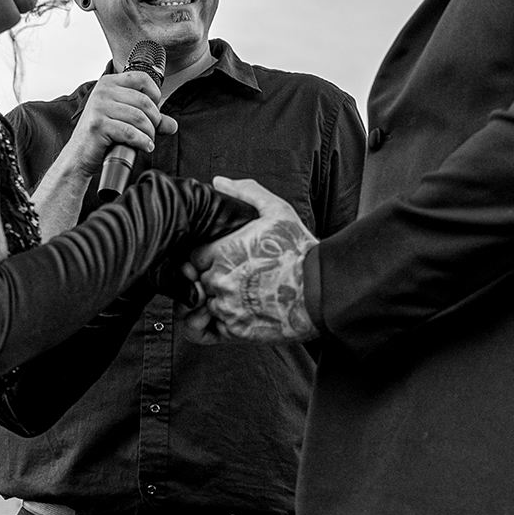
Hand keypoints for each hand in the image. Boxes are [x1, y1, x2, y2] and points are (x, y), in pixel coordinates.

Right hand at [32, 64, 172, 238]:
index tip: (155, 111)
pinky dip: (142, 141)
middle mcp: (103, 91)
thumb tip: (172, 125)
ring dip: (149, 133)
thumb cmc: (100, 137)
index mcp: (108, 83)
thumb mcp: (125, 122)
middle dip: (154, 120)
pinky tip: (145, 147)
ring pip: (139, 117)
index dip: (155, 94)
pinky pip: (130, 132)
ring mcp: (99, 107)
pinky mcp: (98, 124)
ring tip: (148, 141)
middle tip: (152, 132)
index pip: (142, 79)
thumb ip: (149, 120)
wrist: (78, 156)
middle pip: (144, 101)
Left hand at [191, 177, 314, 341]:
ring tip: (226, 296)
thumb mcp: (276, 211)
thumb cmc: (300, 250)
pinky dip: (201, 327)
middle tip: (224, 278)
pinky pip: (200, 332)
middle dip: (204, 279)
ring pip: (196, 306)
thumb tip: (219, 182)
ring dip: (207, 302)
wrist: (322, 290)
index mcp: (222, 252)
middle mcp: (219, 281)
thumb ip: (246, 193)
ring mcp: (225, 308)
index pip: (191, 256)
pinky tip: (215, 318)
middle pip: (193, 281)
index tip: (213, 259)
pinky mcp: (234, 332)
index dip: (201, 257)